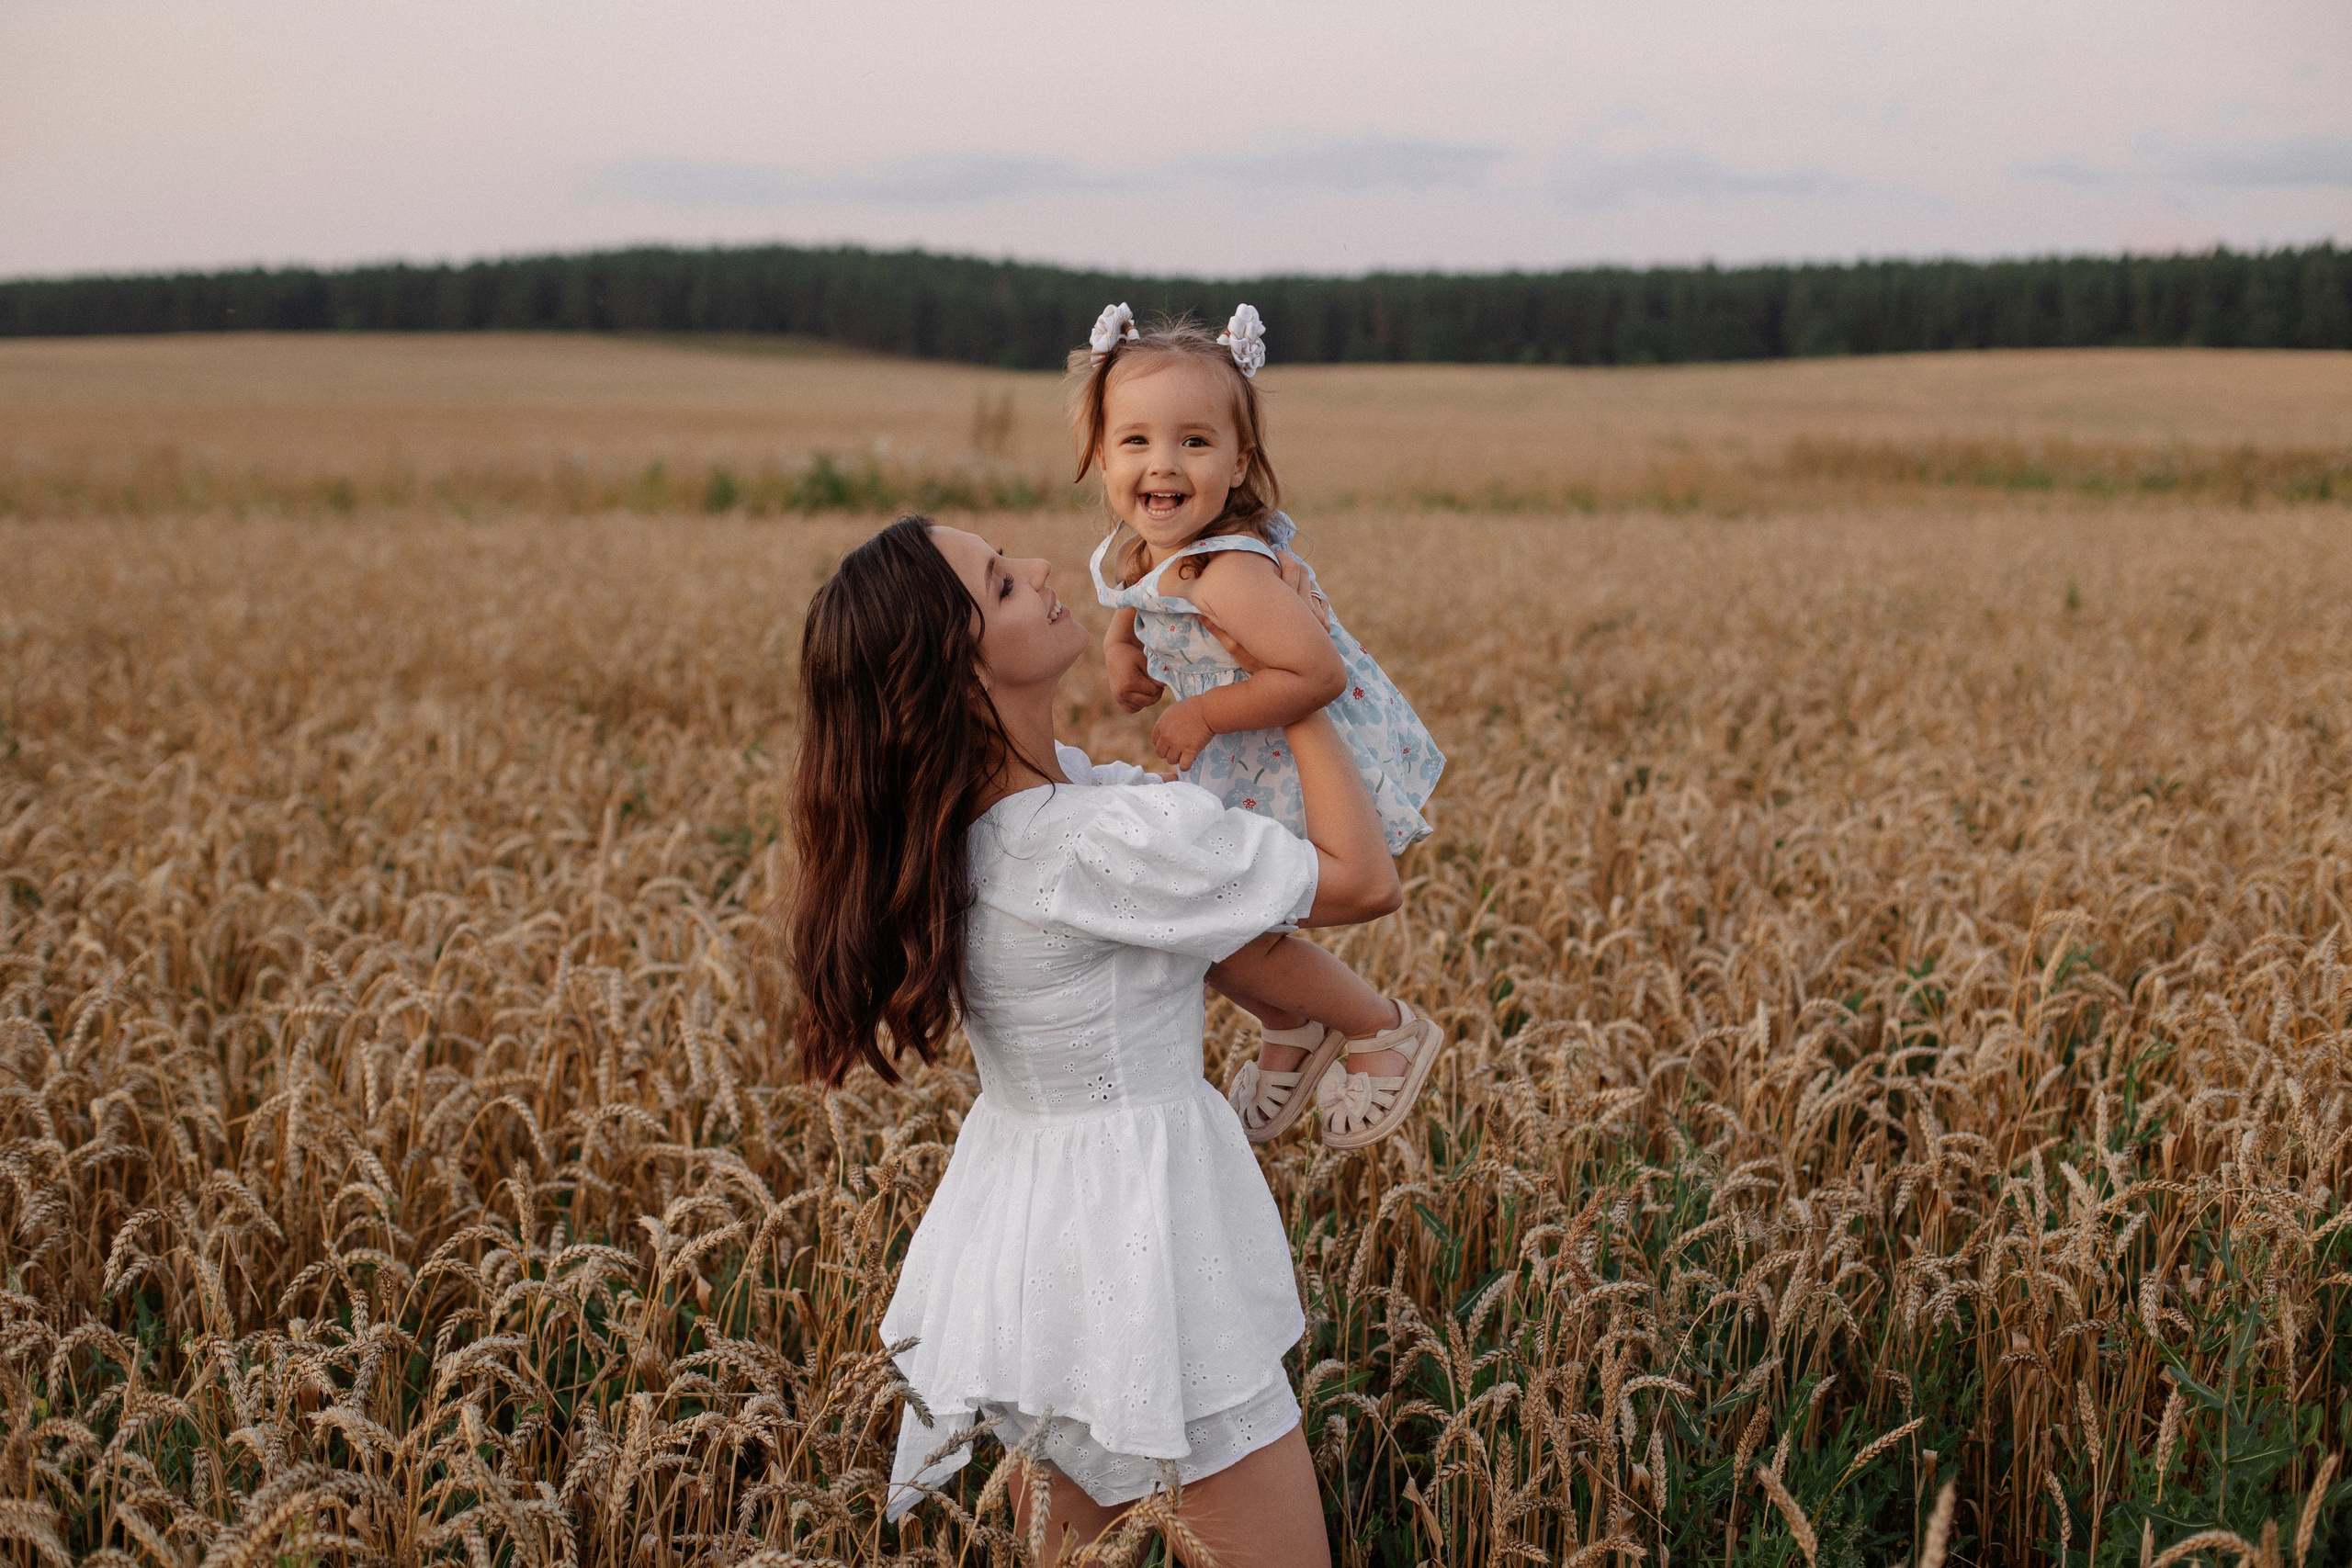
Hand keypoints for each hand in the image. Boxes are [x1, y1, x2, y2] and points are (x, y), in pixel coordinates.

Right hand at [1106, 640, 1165, 712]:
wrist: (1115, 655)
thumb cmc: (1132, 656)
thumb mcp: (1145, 662)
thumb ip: (1154, 675)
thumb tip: (1164, 686)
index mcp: (1130, 683)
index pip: (1153, 691)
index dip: (1159, 686)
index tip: (1158, 678)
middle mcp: (1123, 693)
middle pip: (1149, 701)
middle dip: (1156, 694)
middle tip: (1157, 685)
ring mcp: (1119, 698)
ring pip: (1142, 706)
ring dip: (1148, 699)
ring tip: (1147, 687)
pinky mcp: (1118, 700)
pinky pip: (1132, 709)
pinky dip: (1139, 704)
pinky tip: (1141, 694)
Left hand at [1151, 698, 1216, 769]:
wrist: (1208, 710)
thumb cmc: (1194, 707)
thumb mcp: (1174, 710)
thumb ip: (1167, 721)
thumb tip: (1166, 730)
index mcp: (1161, 725)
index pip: (1155, 742)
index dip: (1163, 744)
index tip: (1171, 743)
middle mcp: (1166, 736)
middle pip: (1160, 753)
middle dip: (1169, 752)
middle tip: (1179, 749)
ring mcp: (1177, 745)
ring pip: (1171, 760)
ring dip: (1178, 759)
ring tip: (1186, 754)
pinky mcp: (1189, 751)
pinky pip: (1183, 766)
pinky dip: (1187, 765)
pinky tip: (1192, 759)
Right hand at [1200, 549, 1330, 669]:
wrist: (1299, 688)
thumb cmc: (1267, 672)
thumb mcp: (1242, 652)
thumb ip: (1223, 632)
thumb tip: (1199, 615)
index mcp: (1287, 608)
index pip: (1289, 569)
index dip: (1278, 558)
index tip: (1265, 557)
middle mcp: (1306, 608)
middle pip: (1302, 570)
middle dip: (1287, 562)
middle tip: (1272, 561)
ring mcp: (1318, 616)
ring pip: (1310, 582)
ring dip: (1298, 575)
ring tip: (1282, 574)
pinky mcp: (1325, 625)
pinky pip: (1319, 598)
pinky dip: (1308, 591)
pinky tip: (1296, 594)